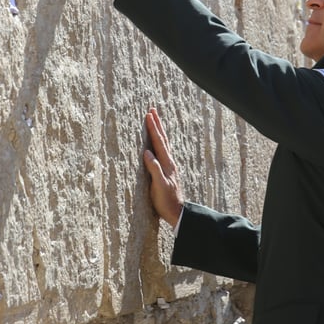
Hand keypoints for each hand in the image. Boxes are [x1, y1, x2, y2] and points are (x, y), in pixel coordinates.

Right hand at [143, 107, 183, 226]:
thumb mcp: (159, 186)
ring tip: (155, 121)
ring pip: (164, 144)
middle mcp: (169, 162)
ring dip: (159, 131)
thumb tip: (147, 153)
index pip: (159, 142)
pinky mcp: (167, 171)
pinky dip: (160, 142)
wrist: (177, 212)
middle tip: (152, 111)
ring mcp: (169, 166)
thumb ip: (154, 169)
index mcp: (166, 164)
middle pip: (163, 139)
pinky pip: (163, 151)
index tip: (149, 115)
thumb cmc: (166, 200)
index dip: (153, 128)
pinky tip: (159, 143)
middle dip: (157, 124)